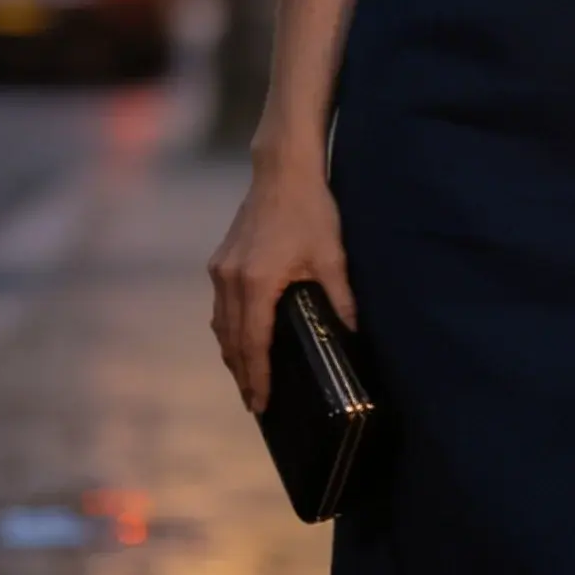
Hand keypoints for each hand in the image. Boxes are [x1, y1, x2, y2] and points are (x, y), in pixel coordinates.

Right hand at [209, 160, 356, 415]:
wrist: (282, 171)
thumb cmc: (310, 211)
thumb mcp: (331, 256)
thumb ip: (341, 298)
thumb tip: (354, 333)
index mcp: (255, 283)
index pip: (253, 343)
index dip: (257, 376)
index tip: (261, 404)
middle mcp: (229, 280)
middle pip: (231, 340)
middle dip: (242, 374)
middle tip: (254, 403)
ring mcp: (221, 269)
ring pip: (221, 324)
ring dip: (232, 354)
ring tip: (247, 379)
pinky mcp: (221, 260)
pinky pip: (220, 306)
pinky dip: (229, 329)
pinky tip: (241, 339)